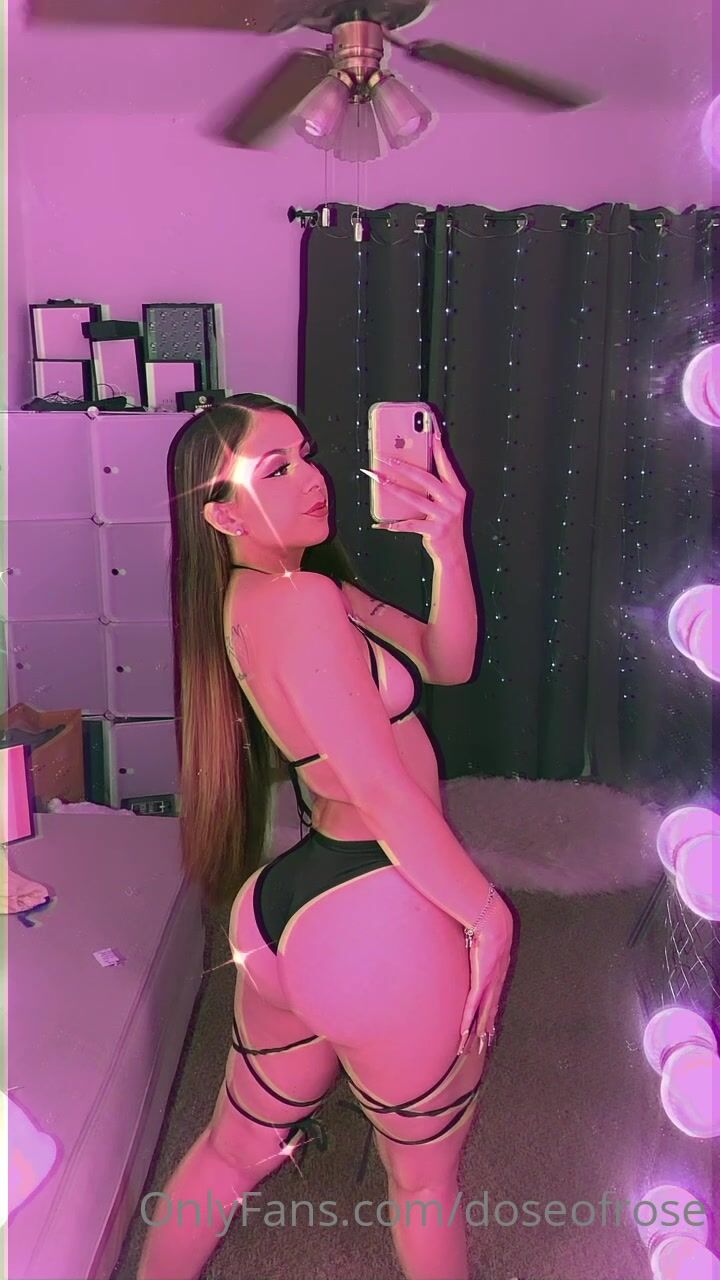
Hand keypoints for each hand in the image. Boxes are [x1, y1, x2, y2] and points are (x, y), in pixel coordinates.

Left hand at [367, 414, 467, 554]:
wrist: (454, 553)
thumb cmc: (445, 525)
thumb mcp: (445, 503)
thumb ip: (434, 488)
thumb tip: (410, 469)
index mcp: (457, 491)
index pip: (446, 464)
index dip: (438, 447)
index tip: (431, 431)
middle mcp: (453, 501)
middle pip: (425, 478)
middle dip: (403, 466)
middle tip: (386, 457)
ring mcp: (444, 516)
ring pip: (414, 498)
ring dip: (393, 488)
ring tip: (378, 479)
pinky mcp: (435, 531)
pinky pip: (410, 524)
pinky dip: (394, 524)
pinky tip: (381, 523)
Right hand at [457, 896, 512, 1056]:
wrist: (494, 923)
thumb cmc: (491, 927)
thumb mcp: (488, 939)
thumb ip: (482, 945)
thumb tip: (475, 942)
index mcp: (498, 974)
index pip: (493, 1000)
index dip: (492, 1016)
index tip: (490, 1028)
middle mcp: (496, 984)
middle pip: (489, 1013)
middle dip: (486, 1031)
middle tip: (483, 1046)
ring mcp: (489, 985)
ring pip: (482, 1015)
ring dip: (477, 1032)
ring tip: (473, 1047)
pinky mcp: (480, 983)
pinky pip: (472, 1006)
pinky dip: (468, 1021)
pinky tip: (464, 1032)